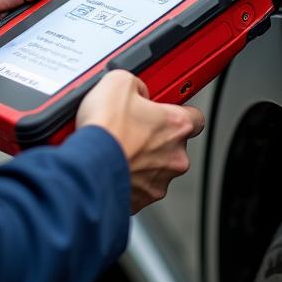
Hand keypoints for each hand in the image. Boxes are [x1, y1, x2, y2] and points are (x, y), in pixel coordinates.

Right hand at [77, 70, 205, 212]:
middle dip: (156, 138)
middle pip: (174, 145)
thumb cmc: (104, 128)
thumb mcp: (119, 82)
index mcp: (177, 125)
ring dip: (142, 159)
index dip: (179, 112)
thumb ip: (137, 85)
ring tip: (118, 148)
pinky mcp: (141, 200)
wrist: (85, 165)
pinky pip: (139, 186)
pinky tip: (112, 164)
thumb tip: (135, 91)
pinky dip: (128, 177)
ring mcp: (159, 181)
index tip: (166, 111)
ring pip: (156, 168)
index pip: (196, 118)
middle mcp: (175, 157)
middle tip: (132, 129)